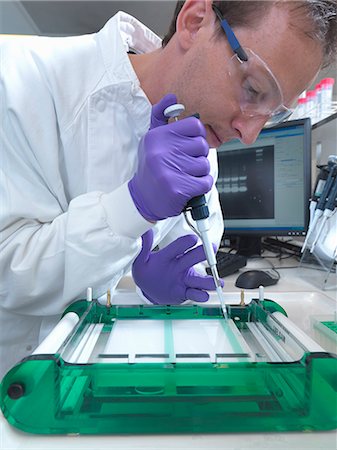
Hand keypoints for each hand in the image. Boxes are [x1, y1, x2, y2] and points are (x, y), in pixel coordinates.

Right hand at [128, 94, 212, 221]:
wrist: (142, 199)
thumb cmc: (152, 168)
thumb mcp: (152, 140)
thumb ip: (161, 118)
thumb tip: (172, 96)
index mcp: (157, 136)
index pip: (195, 126)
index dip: (196, 137)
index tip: (187, 146)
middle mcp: (161, 151)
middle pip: (202, 146)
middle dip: (198, 157)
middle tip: (184, 165)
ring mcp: (168, 170)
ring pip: (205, 165)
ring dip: (199, 173)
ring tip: (183, 176)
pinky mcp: (177, 188)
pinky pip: (205, 182)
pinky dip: (200, 186)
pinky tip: (187, 187)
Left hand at [132, 229, 222, 304]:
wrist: (148, 288)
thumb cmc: (147, 271)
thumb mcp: (141, 260)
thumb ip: (144, 247)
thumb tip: (145, 232)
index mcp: (170, 255)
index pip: (179, 246)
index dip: (187, 242)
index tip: (193, 239)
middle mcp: (180, 265)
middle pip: (195, 257)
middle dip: (204, 254)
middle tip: (212, 251)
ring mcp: (185, 279)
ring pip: (201, 278)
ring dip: (210, 279)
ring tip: (215, 281)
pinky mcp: (186, 291)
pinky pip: (197, 293)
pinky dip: (202, 295)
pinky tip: (203, 294)